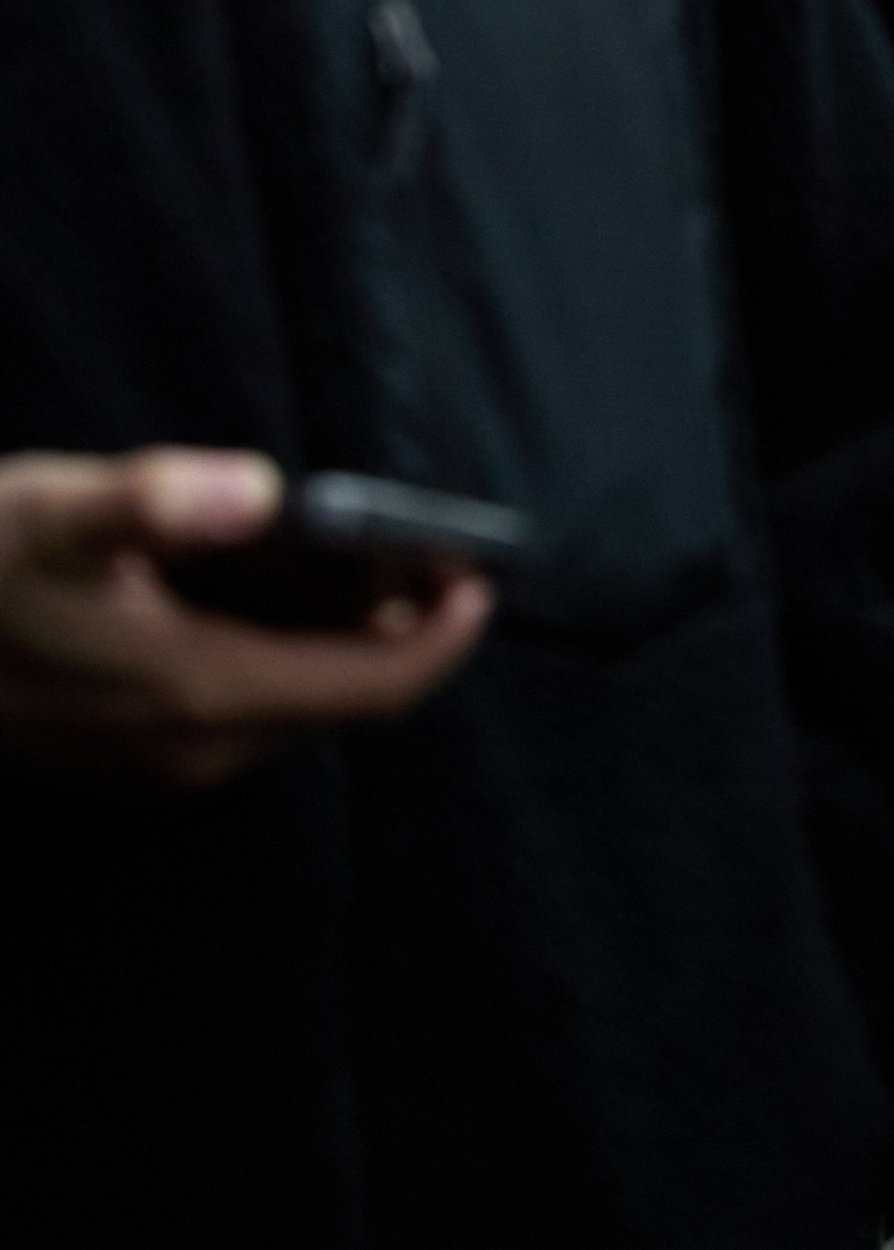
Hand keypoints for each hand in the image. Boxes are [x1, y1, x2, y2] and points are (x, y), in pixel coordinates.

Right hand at [0, 450, 490, 790]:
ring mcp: (150, 759)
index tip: (481, 576)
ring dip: (342, 644)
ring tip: (374, 559)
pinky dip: (287, 656)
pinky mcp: (119, 748)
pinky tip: (276, 591)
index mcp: (199, 694)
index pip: (370, 691)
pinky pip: (241, 709)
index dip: (440, 638)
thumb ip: (156, 500)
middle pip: (339, 703)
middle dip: (399, 631)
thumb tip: (258, 490)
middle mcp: (189, 747)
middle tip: (429, 549)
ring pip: (290, 708)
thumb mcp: (56, 509)